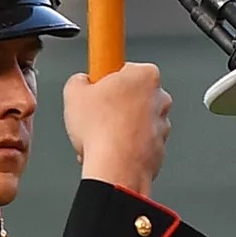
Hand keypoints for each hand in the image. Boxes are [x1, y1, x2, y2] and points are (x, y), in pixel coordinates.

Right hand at [62, 63, 172, 194]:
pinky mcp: (159, 148)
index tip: (97, 87)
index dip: (105, 80)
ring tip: (98, 137)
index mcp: (144, 74)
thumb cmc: (102, 131)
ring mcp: (162, 124)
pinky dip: (125, 147)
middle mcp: (160, 97)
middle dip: (113, 104)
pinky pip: (138, 143)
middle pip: (131, 95)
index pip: (123, 68)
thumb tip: (79, 82)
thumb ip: (78, 80)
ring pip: (135, 121)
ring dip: (118, 127)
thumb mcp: (73, 93)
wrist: (116, 169)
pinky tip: (107, 152)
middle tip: (94, 114)